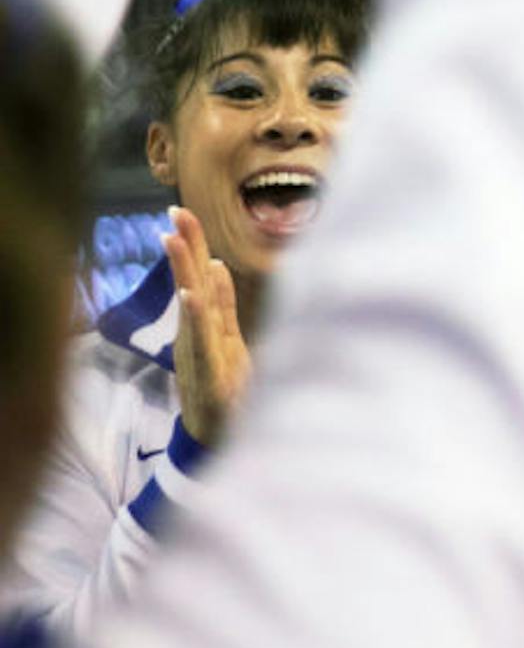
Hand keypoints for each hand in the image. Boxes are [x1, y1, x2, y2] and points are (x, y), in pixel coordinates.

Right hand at [161, 206, 249, 445]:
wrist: (219, 437)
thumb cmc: (223, 387)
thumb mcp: (227, 339)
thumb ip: (223, 304)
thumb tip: (216, 265)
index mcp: (206, 323)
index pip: (198, 276)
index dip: (191, 244)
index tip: (181, 210)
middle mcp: (198, 333)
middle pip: (191, 282)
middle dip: (184, 246)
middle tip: (174, 211)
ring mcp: (201, 352)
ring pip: (192, 305)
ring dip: (183, 272)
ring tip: (172, 239)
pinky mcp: (209, 372)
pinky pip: (202, 339)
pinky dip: (196, 316)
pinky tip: (190, 294)